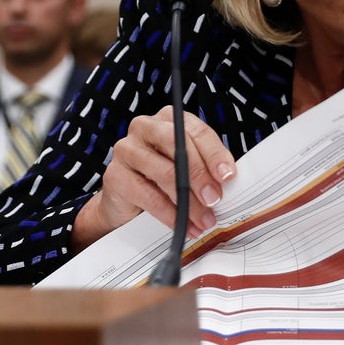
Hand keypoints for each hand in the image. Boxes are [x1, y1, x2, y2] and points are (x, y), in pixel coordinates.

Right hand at [73, 106, 234, 248]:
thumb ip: (206, 166)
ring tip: (204, 219)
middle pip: (178, 146)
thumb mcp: (188, 166)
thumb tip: (227, 180)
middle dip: (200, 175)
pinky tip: (184, 225)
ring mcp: (126, 150)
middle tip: (215, 199)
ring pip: (165, 173)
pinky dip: (171, 215)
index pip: (196, 131)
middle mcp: (145, 128)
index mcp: (169, 119)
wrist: (127, 200)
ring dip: (189, 201)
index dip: (215, 154)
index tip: (228, 175)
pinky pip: (149, 197)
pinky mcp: (115, 176)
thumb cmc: (163, 177)